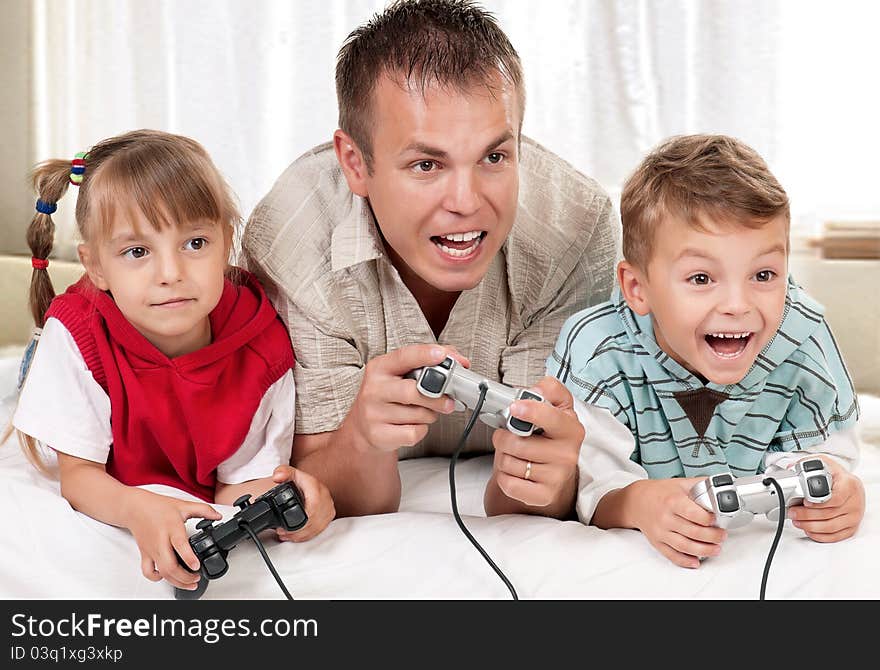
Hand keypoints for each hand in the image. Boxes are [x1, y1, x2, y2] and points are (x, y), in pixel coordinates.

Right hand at [124, 489, 221, 590]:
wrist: (135, 508)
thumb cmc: (158, 506)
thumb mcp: (184, 505)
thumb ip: (203, 510)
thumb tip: (218, 516)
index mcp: (172, 528)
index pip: (179, 545)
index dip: (188, 558)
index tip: (197, 566)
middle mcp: (160, 541)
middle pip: (170, 566)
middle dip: (185, 577)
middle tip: (197, 577)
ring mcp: (152, 550)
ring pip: (161, 572)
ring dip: (176, 582)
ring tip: (189, 583)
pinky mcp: (145, 554)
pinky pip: (148, 572)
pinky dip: (157, 578)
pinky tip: (168, 577)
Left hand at [271, 465, 336, 541]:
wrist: (308, 485)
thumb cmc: (299, 481)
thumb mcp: (289, 473)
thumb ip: (282, 472)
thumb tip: (277, 477)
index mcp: (316, 486)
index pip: (314, 504)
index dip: (302, 518)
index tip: (286, 526)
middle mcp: (325, 497)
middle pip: (315, 519)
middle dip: (297, 529)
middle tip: (282, 531)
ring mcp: (328, 507)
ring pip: (317, 527)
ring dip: (300, 534)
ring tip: (286, 535)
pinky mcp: (329, 515)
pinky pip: (319, 529)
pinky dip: (306, 535)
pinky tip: (296, 536)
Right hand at [342, 344, 468, 452]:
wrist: (363, 428)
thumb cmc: (390, 397)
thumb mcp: (401, 375)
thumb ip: (429, 364)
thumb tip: (459, 361)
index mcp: (380, 367)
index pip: (404, 356)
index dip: (424, 354)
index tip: (442, 355)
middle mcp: (373, 388)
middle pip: (412, 391)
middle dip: (437, 398)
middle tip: (449, 402)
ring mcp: (373, 413)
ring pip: (417, 414)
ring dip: (429, 415)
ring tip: (423, 413)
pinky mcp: (378, 434)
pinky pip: (413, 433)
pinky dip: (421, 430)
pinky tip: (412, 425)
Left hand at [489, 377, 583, 513]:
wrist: (555, 471)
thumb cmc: (550, 437)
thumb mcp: (556, 407)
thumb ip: (548, 390)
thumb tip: (534, 389)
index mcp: (571, 429)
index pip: (552, 418)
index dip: (530, 411)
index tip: (515, 408)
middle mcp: (567, 454)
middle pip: (518, 443)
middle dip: (503, 437)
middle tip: (508, 436)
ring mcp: (557, 477)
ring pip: (509, 462)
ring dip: (504, 456)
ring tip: (515, 454)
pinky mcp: (543, 495)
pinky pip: (508, 483)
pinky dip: (503, 475)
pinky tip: (515, 471)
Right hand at [628, 477, 727, 568]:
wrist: (636, 501)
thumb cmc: (660, 493)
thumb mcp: (679, 483)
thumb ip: (699, 484)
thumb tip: (720, 484)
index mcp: (672, 501)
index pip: (694, 514)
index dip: (709, 519)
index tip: (717, 520)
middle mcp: (665, 518)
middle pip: (693, 532)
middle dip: (713, 537)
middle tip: (722, 535)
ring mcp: (661, 532)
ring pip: (685, 546)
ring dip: (704, 551)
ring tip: (716, 549)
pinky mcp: (657, 542)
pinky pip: (672, 555)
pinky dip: (685, 561)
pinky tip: (696, 561)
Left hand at [788, 456, 864, 541]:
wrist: (849, 484)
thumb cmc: (836, 475)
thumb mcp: (823, 463)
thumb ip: (808, 464)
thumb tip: (790, 467)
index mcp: (849, 485)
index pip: (836, 498)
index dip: (819, 503)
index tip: (805, 502)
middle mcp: (854, 502)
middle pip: (829, 514)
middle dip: (807, 515)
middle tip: (793, 512)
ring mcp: (854, 516)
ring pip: (831, 527)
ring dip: (810, 526)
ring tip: (797, 521)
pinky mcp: (851, 527)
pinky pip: (835, 536)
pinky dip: (820, 536)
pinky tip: (809, 530)